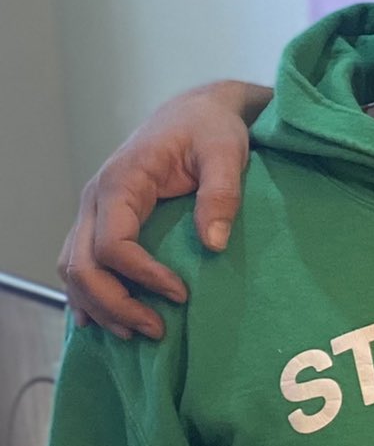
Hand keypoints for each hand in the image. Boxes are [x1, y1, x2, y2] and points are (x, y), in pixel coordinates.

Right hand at [58, 81, 262, 339]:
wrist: (196, 111)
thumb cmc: (211, 129)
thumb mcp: (226, 152)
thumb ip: (221, 193)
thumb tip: (214, 244)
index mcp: (121, 182)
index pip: (112, 243)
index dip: (141, 276)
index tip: (180, 294)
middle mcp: (96, 199)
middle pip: (82, 265)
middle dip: (115, 303)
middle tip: (156, 329)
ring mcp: (94, 212)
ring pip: (74, 269)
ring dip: (100, 306)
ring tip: (137, 333)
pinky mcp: (102, 221)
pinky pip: (81, 263)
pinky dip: (90, 295)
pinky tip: (107, 320)